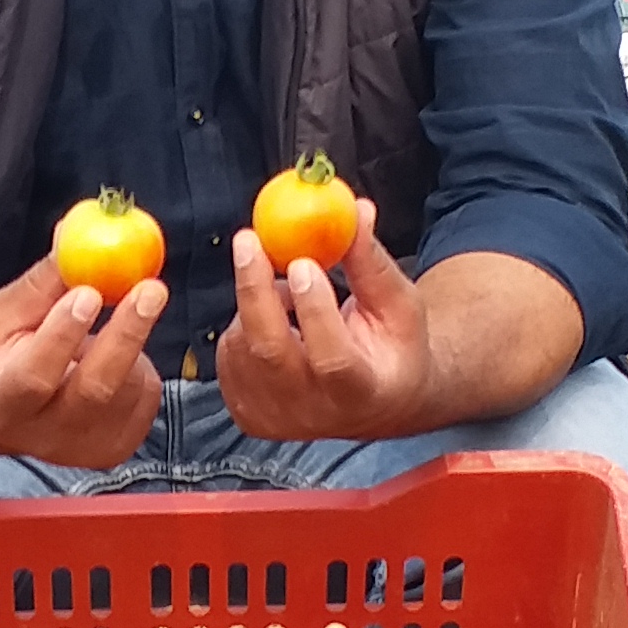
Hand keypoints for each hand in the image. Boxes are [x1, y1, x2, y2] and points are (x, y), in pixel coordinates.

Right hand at [0, 252, 165, 468]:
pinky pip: (146, 395)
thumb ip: (41, 284)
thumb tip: (77, 234)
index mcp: (0, 400)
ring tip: (98, 331)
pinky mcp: (114, 448)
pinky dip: (137, 364)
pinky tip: (108, 358)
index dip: (62, 336)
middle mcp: (42, 434)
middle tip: (151, 288)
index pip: (34, 375)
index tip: (87, 292)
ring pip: (127, 387)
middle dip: (126, 334)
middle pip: (94, 389)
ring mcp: (83, 448)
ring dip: (126, 342)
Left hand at [215, 217, 439, 441]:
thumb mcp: (397, 305)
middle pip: (270, 352)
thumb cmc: (392, 347)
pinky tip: (279, 319)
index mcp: (362, 391)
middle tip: (249, 240)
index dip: (314, 311)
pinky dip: (246, 322)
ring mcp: (276, 417)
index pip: (332, 358)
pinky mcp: (248, 412)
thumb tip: (354, 209)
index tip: (302, 262)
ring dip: (260, 301)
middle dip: (255, 290)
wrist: (378, 403)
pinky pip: (230, 354)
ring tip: (293, 290)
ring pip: (245, 345)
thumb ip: (371, 263)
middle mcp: (315, 413)